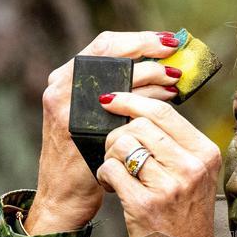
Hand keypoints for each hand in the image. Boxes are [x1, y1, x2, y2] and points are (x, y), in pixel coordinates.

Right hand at [26, 30, 184, 234]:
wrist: (63, 197)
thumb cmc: (86, 157)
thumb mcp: (96, 118)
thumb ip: (118, 94)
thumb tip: (163, 73)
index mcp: (66, 79)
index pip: (104, 45)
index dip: (137, 39)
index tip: (167, 41)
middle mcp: (61, 88)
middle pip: (108, 53)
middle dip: (146, 50)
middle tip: (175, 53)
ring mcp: (67, 107)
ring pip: (115, 77)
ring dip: (150, 75)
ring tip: (174, 79)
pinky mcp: (77, 129)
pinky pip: (118, 106)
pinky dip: (145, 100)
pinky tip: (165, 103)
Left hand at [95, 91, 224, 236]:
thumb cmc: (185, 218)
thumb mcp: (194, 177)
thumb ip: (175, 144)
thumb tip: (137, 106)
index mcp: (205, 154)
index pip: (163, 112)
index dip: (131, 100)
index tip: (112, 100)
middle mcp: (191, 167)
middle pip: (139, 125)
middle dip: (118, 135)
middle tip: (118, 155)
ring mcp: (170, 186)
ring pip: (122, 144)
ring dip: (110, 156)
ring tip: (117, 174)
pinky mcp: (145, 205)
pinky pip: (111, 169)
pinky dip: (104, 175)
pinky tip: (112, 187)